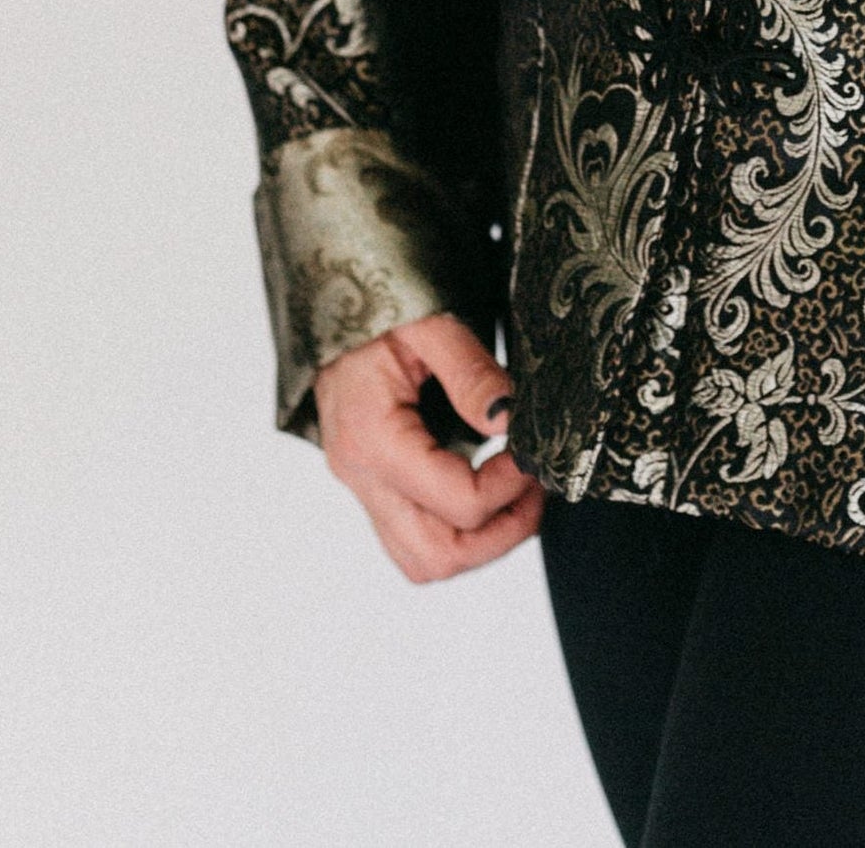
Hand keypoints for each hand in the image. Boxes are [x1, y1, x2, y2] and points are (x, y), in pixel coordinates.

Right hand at [313, 310, 544, 582]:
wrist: (328, 305)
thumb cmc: (375, 312)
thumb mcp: (429, 324)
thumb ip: (472, 372)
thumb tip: (511, 419)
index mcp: (373, 439)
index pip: (457, 503)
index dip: (509, 488)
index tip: (534, 454)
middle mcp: (361, 477)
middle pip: (437, 556)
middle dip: (501, 534)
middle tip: (536, 489)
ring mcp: (363, 487)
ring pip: (423, 559)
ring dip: (480, 542)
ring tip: (517, 494)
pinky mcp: (372, 485)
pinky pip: (413, 538)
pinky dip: (456, 530)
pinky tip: (486, 490)